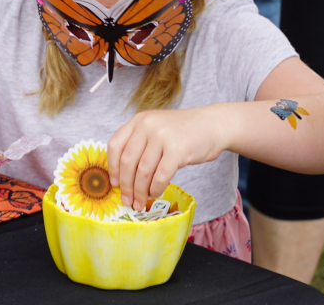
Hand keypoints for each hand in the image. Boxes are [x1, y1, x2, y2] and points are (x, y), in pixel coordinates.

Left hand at [108, 107, 227, 210]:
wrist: (212, 125)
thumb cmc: (183, 132)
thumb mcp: (156, 128)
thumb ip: (140, 144)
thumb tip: (123, 177)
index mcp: (139, 120)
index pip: (115, 145)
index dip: (112, 167)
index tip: (114, 183)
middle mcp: (147, 126)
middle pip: (127, 161)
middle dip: (126, 185)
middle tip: (127, 200)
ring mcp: (162, 136)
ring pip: (143, 171)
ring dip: (140, 191)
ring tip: (140, 202)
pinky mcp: (177, 150)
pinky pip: (160, 176)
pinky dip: (155, 189)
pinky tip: (155, 194)